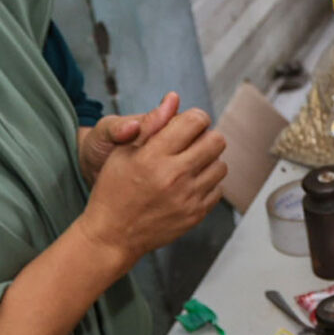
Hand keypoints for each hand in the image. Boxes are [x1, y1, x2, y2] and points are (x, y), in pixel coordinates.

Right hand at [77, 95, 226, 264]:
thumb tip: (173, 99)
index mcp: (154, 156)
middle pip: (216, 140)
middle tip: (192, 144)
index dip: (195, 118)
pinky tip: (189, 185)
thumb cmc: (114, 190)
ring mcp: (188, 197)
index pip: (195, 121)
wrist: (112, 235)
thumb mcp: (122, 152)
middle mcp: (175, 176)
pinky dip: (207, 184)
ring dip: (208, 161)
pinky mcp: (196, 214)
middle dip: (206, 137)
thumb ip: (151, 124)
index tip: (189, 124)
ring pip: (221, 165)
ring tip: (190, 165)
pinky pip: (218, 189)